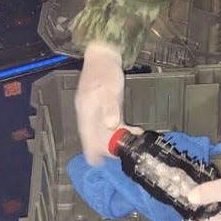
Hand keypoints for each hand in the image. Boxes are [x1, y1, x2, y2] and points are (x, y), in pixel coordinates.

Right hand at [75, 42, 138, 165]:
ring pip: (104, 134)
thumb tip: (110, 126)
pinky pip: (112, 126)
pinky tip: (135, 131)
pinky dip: (122, 130)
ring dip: (117, 140)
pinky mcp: (106, 110)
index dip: (92, 152)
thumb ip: (110, 107)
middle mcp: (89, 117)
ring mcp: (97, 114)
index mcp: (86, 113)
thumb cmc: (104, 72)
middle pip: (95, 140)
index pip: (86, 138)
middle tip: (124, 151)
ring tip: (134, 139)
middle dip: (108, 148)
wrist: (104, 57)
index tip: (101, 163)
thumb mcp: (108, 89)